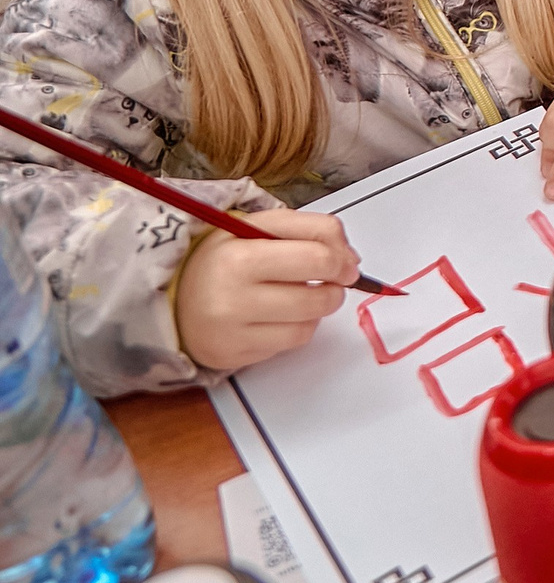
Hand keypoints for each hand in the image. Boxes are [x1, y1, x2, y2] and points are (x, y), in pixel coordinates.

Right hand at [175, 210, 358, 373]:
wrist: (174, 297)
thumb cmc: (224, 257)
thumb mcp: (260, 225)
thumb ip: (311, 228)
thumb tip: (351, 258)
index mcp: (238, 257)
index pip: (317, 258)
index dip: (342, 259)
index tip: (346, 262)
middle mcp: (231, 299)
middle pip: (319, 297)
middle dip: (336, 286)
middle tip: (330, 279)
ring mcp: (232, 333)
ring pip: (309, 324)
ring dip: (317, 308)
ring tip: (299, 293)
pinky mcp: (234, 357)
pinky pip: (290, 344)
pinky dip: (296, 328)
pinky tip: (280, 314)